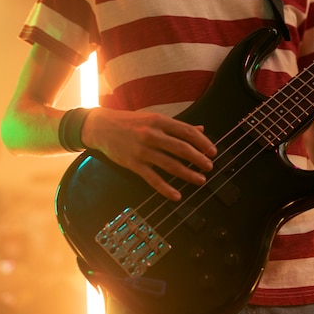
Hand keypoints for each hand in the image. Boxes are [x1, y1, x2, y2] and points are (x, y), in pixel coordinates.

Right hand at [81, 108, 216, 200]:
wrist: (101, 127)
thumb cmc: (129, 122)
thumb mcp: (153, 118)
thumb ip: (177, 125)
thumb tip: (200, 129)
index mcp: (159, 121)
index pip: (187, 132)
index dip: (202, 142)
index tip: (213, 151)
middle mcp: (152, 135)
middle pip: (181, 148)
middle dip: (199, 159)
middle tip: (210, 166)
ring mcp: (142, 150)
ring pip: (170, 164)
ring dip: (188, 174)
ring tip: (200, 180)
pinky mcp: (133, 164)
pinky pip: (152, 179)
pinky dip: (165, 188)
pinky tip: (177, 195)